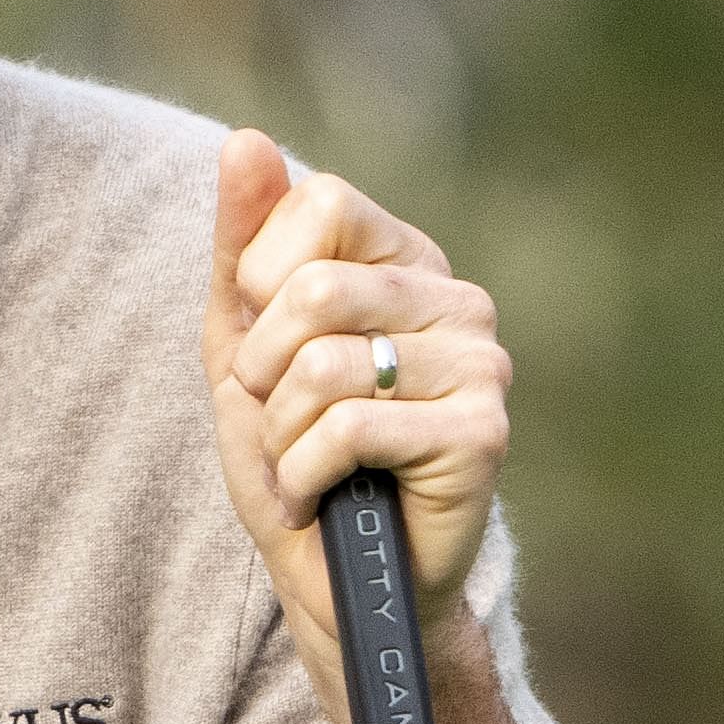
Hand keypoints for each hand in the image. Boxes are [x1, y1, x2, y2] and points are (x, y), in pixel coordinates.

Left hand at [206, 126, 532, 723]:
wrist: (338, 584)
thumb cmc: (293, 460)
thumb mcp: (243, 344)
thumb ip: (240, 243)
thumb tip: (245, 139)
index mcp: (406, 260)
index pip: (320, 201)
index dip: (260, 278)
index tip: (263, 345)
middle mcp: (457, 299)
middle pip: (314, 285)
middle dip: (261, 369)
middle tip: (276, 421)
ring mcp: (481, 363)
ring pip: (326, 362)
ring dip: (280, 434)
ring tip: (301, 467)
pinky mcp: (482, 433)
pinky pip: (350, 427)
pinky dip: (303, 475)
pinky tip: (321, 499)